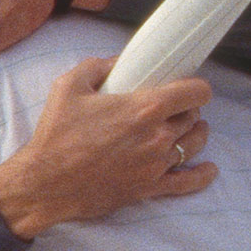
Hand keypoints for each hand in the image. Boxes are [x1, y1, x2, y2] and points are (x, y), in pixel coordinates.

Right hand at [0, 56, 216, 238]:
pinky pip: (188, 183)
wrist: (42, 184)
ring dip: (194, 134)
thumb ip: (97, 67)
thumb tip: (116, 62)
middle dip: (186, 110)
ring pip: (193, 144)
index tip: (187, 87)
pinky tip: (207, 169)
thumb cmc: (54, 136)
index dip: (195, 86)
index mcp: (144, 108)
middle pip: (193, 117)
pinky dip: (202, 175)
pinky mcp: (148, 188)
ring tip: (186, 130)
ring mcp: (155, 164)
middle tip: (172, 109)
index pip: (195, 92)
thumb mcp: (68, 87)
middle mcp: (157, 136)